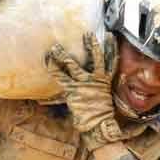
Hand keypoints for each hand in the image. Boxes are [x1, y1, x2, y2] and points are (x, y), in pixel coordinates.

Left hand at [45, 34, 123, 150]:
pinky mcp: (72, 90)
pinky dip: (53, 68)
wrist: (98, 125)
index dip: (111, 48)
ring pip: (73, 65)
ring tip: (56, 47)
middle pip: (95, 58)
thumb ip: (103, 89)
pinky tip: (47, 61)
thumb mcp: (105, 98)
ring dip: (64, 55)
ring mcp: (84, 84)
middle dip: (92, 45)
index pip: (111, 60)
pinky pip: (60, 76)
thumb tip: (105, 87)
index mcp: (106, 81)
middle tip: (87, 34)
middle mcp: (96, 79)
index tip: (111, 36)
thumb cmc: (102, 115)